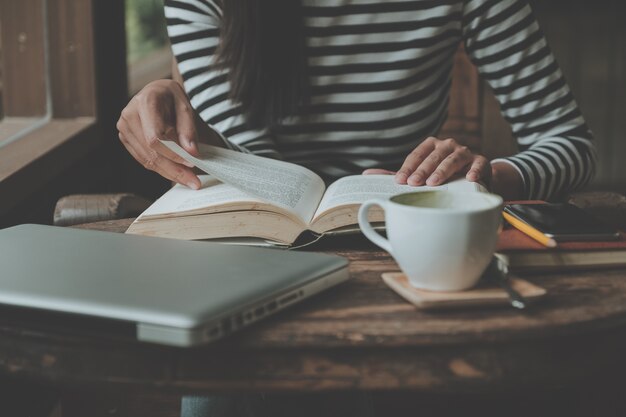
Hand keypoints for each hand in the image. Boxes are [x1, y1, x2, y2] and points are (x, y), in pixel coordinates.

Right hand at [116, 79, 201, 188]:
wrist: (158, 95)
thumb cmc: (172, 99)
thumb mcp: (186, 107)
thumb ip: (189, 129)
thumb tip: (191, 152)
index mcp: (145, 102)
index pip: (156, 137)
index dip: (173, 153)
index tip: (192, 163)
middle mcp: (129, 115)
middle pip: (151, 152)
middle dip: (174, 169)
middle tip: (194, 182)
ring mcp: (124, 129)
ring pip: (148, 160)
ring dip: (170, 173)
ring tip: (190, 180)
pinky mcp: (126, 140)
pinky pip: (144, 161)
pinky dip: (162, 170)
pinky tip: (178, 174)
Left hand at [363, 137, 490, 186]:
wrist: (473, 178)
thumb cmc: (442, 175)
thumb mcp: (419, 173)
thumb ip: (395, 174)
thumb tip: (366, 174)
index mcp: (430, 146)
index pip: (416, 155)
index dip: (407, 167)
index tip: (399, 181)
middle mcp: (447, 145)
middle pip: (433, 156)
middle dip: (423, 170)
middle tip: (414, 183)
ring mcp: (464, 152)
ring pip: (453, 159)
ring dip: (443, 171)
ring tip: (434, 183)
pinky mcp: (480, 162)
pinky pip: (478, 164)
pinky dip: (474, 170)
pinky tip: (469, 178)